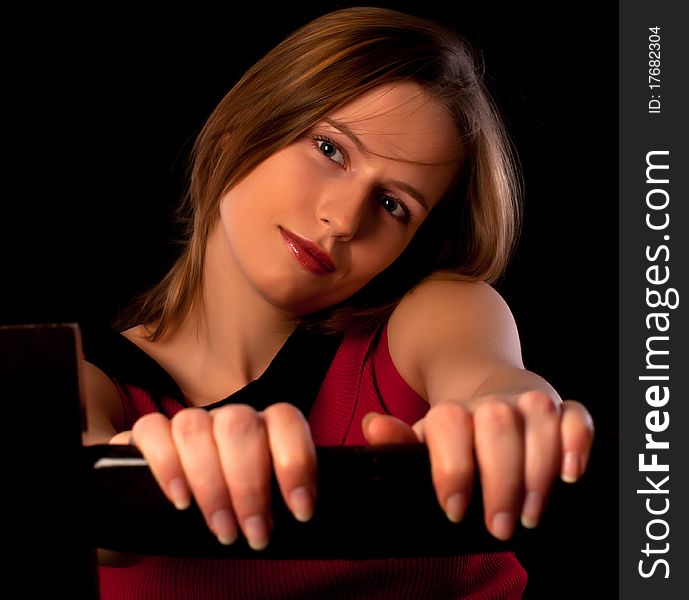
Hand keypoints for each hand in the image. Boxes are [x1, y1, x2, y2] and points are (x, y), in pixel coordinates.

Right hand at [129, 403, 316, 549]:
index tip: (301, 510)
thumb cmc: (232, 509)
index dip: (296, 461)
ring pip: (195, 427)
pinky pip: (152, 430)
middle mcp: (227, 419)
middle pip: (239, 425)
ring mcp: (188, 423)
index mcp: (264, 428)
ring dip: (210, 485)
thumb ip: (278, 497)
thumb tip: (303, 514)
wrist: (173, 511)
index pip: (285, 420)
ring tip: (223, 530)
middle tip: (255, 533)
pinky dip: (166, 466)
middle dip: (249, 486)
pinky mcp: (147, 434)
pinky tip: (181, 500)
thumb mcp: (262, 503)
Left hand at [361, 391, 593, 540]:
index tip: (455, 511)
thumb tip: (372, 425)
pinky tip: (569, 474)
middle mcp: (492, 402)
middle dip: (501, 481)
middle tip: (499, 526)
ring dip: (538, 471)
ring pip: (540, 418)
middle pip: (498, 424)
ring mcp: (530, 402)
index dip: (452, 469)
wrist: (489, 396)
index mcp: (453, 411)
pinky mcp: (563, 409)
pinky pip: (577, 416)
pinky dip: (576, 442)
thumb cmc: (455, 436)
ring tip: (531, 514)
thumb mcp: (424, 443)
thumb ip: (398, 442)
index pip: (449, 425)